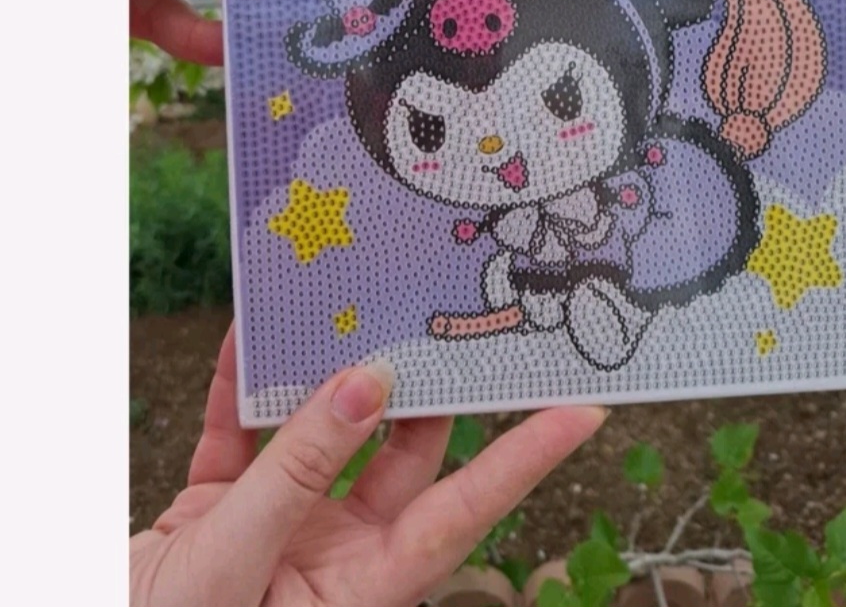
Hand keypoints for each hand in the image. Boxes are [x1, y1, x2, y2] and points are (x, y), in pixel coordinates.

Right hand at [130, 326, 605, 606]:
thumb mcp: (237, 560)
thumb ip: (302, 468)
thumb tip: (369, 380)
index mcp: (363, 586)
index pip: (463, 510)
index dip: (526, 459)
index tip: (584, 409)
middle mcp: (337, 547)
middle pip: (402, 451)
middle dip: (426, 384)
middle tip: (461, 314)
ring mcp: (284, 520)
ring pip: (328, 429)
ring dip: (330, 371)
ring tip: (359, 301)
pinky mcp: (226, 501)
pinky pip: (245, 431)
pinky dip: (243, 386)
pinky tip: (248, 335)